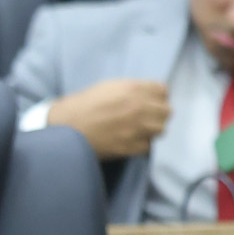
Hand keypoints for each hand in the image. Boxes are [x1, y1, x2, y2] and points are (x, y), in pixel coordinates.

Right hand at [45, 77, 169, 159]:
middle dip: (157, 113)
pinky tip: (130, 140)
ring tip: (139, 129)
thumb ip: (132, 88)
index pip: (163, 91)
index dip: (156, 96)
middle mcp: (139, 108)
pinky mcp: (130, 147)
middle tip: (145, 117)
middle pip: (166, 111)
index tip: (150, 101)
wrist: (67, 128)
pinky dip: (141, 143)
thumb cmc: (84, 105)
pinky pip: (148, 145)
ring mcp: (136, 129)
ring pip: (160, 129)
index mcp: (133, 89)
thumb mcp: (108, 86)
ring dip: (152, 129)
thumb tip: (148, 95)